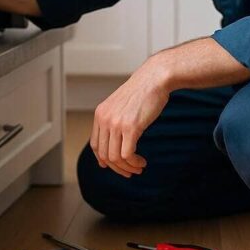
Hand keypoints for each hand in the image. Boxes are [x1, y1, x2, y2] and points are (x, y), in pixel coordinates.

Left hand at [90, 58, 171, 177]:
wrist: (154, 78)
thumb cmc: (142, 91)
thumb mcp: (121, 105)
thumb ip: (115, 120)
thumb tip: (116, 142)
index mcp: (100, 114)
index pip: (95, 145)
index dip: (103, 159)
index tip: (114, 166)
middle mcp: (105, 119)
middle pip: (104, 154)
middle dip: (117, 168)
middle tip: (130, 172)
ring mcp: (117, 123)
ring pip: (115, 157)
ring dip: (127, 167)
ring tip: (138, 167)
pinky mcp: (131, 127)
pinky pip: (127, 154)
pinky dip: (134, 162)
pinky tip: (142, 162)